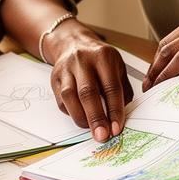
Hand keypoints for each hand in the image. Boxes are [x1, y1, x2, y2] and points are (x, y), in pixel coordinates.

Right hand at [46, 22, 132, 141]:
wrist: (73, 43)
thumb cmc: (99, 59)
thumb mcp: (118, 67)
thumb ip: (123, 90)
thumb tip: (123, 116)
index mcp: (104, 57)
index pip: (111, 87)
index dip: (114, 110)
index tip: (116, 128)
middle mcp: (83, 61)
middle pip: (88, 93)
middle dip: (96, 118)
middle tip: (102, 136)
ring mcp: (66, 69)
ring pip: (70, 97)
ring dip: (82, 118)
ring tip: (92, 131)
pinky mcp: (55, 79)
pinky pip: (62, 101)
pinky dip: (73, 113)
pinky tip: (82, 119)